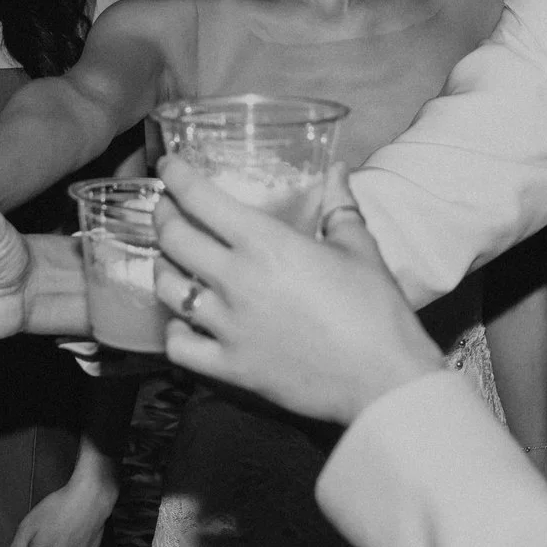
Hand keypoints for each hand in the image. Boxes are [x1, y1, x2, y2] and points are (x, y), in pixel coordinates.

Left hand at [152, 159, 442, 424]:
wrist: (384, 380)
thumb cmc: (376, 310)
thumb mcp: (360, 248)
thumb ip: (340, 206)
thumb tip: (337, 170)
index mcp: (266, 243)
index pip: (200, 199)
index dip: (176, 176)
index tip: (169, 166)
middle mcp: (236, 280)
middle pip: (174, 239)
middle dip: (163, 215)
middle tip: (167, 208)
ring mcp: (228, 327)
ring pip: (168, 289)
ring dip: (163, 267)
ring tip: (170, 259)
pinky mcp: (230, 367)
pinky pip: (179, 346)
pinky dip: (175, 330)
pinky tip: (185, 321)